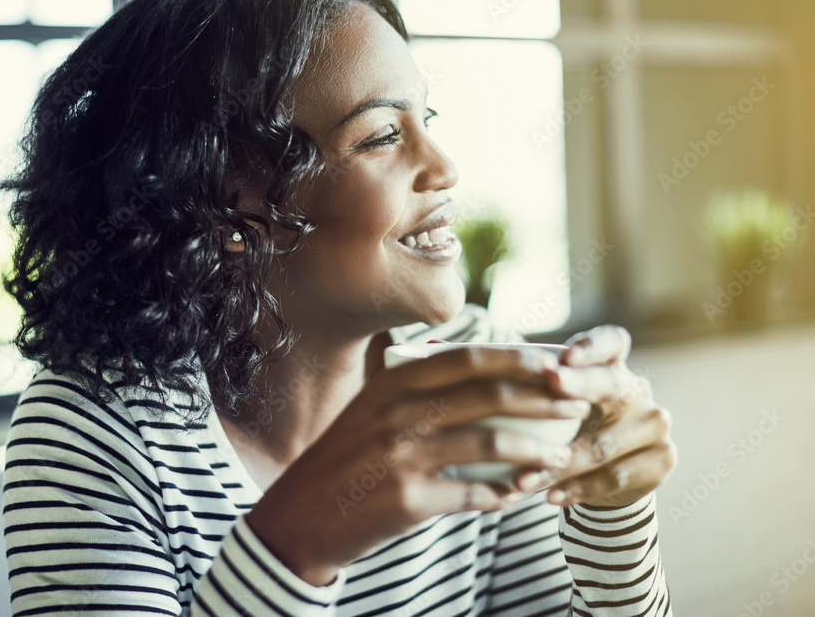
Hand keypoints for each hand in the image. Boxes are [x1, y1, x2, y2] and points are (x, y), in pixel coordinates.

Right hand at [245, 344, 587, 585]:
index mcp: (391, 382)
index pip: (468, 358)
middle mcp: (397, 412)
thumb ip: (417, 388)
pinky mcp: (407, 500)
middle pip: (488, 395)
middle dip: (543, 399)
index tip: (556, 363)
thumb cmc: (344, 460)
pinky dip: (502, 496)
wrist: (299, 517)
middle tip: (577, 406)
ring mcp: (401, 456)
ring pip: (491, 446)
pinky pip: (474, 496)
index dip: (519, 358)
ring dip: (535, 451)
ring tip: (560, 456)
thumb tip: (479, 370)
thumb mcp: (372, 410)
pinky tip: (517, 496)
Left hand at [513, 325, 677, 508]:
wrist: (604, 479)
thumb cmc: (566, 430)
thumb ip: (531, 388)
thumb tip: (471, 372)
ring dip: (559, 462)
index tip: (565, 356)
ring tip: (522, 478)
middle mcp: (637, 389)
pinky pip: (614, 476)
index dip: (592, 345)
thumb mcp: (552, 405)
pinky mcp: (662, 460)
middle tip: (551, 384)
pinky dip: (578, 489)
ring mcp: (654, 425)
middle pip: (611, 384)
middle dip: (580, 385)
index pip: (611, 342)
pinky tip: (550, 496)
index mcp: (611, 366)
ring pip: (602, 444)